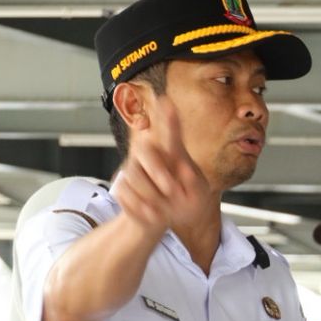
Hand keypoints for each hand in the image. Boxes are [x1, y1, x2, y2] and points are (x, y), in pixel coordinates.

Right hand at [113, 100, 207, 234]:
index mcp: (173, 155)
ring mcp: (134, 169)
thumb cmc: (185, 204)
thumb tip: (186, 170)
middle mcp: (151, 157)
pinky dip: (140, 206)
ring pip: (133, 174)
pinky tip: (153, 215)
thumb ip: (194, 182)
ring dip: (152, 194)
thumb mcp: (197, 195)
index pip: (171, 133)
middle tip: (174, 190)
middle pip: (146, 151)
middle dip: (158, 172)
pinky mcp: (123, 183)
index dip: (168, 118)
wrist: (163, 220)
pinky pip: (125, 191)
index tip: (166, 100)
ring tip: (166, 209)